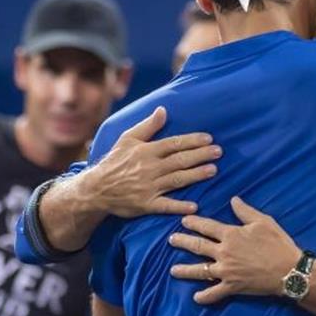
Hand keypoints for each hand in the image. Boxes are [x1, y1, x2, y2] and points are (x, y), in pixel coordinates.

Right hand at [85, 106, 219, 217]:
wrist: (96, 188)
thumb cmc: (114, 162)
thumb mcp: (127, 139)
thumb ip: (147, 126)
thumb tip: (163, 109)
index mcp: (146, 151)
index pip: (173, 144)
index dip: (192, 141)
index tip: (209, 139)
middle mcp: (149, 168)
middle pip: (179, 160)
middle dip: (200, 156)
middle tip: (218, 152)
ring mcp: (148, 187)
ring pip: (176, 180)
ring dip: (195, 175)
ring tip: (213, 170)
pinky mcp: (146, 204)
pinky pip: (165, 205)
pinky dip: (179, 206)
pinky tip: (194, 206)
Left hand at [168, 196, 300, 304]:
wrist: (289, 270)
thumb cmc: (277, 243)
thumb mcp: (264, 221)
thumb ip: (245, 211)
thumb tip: (233, 199)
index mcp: (231, 235)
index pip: (206, 226)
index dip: (193, 223)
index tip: (183, 221)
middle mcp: (224, 253)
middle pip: (198, 246)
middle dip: (183, 242)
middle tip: (171, 240)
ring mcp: (226, 271)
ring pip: (200, 270)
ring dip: (185, 270)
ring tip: (173, 270)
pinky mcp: (232, 286)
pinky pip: (215, 293)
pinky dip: (204, 296)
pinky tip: (195, 297)